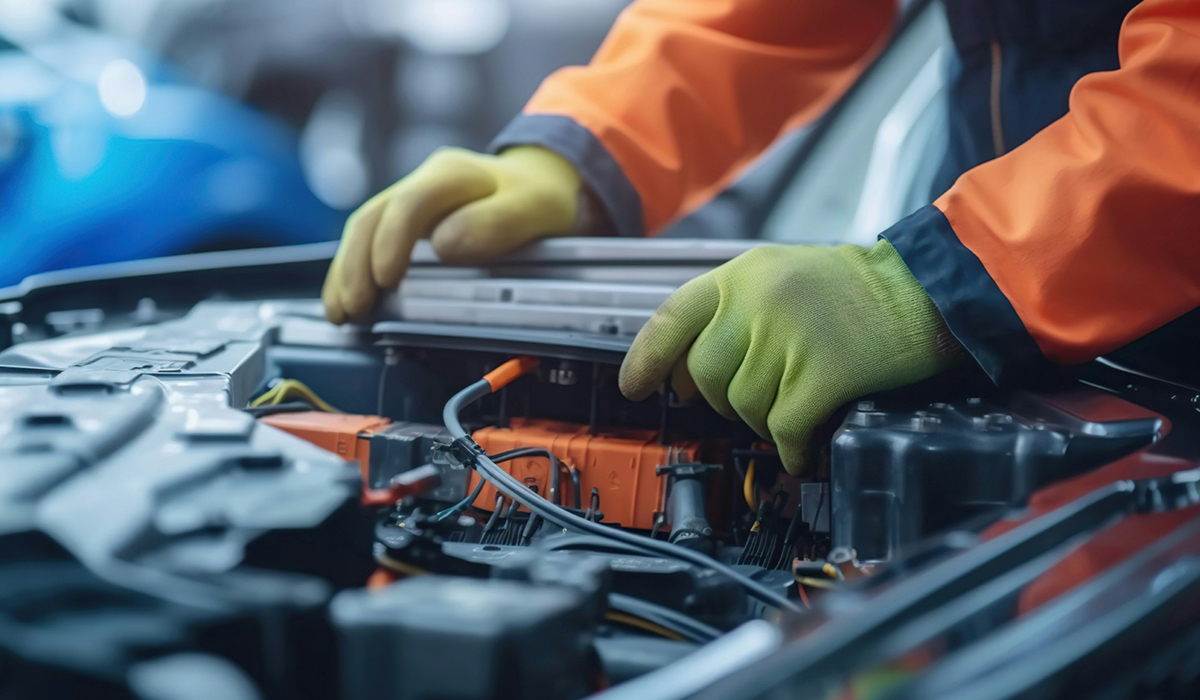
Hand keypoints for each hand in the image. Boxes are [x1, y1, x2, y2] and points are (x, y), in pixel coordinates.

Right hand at [323, 146, 585, 322]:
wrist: (545, 183)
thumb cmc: (541, 199)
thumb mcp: (535, 208)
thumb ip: (496, 224)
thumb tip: (444, 246)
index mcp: (452, 174)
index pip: (409, 203)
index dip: (391, 241)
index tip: (387, 280)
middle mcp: (423, 182)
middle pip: (373, 217)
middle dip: (356, 264)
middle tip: (355, 308)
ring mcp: (410, 201)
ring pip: (363, 230)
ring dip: (346, 272)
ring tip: (340, 313)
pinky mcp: (407, 223)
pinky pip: (369, 242)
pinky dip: (353, 273)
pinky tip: (344, 302)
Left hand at [618, 242, 961, 473]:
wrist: (924, 289)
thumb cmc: (853, 289)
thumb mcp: (780, 275)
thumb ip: (731, 312)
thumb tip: (685, 372)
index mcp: (742, 275)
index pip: (672, 318)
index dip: (647, 359)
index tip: (635, 387)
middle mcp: (758, 301)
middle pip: (706, 375)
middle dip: (723, 398)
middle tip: (755, 396)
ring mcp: (790, 336)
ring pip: (744, 406)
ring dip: (764, 419)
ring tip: (793, 404)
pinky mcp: (825, 373)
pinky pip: (785, 427)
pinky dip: (791, 445)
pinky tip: (802, 444)